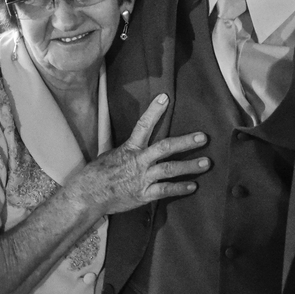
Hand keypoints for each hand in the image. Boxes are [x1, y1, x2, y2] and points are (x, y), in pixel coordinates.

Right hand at [66, 94, 209, 214]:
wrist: (88, 196)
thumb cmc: (98, 174)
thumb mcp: (111, 154)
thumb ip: (128, 149)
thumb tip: (138, 142)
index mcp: (129, 148)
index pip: (143, 125)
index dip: (154, 111)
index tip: (165, 98)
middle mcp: (138, 161)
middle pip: (165, 148)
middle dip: (185, 142)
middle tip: (203, 137)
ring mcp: (142, 178)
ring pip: (170, 170)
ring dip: (189, 166)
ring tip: (206, 162)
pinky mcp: (144, 194)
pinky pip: (165, 190)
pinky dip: (180, 188)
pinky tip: (193, 186)